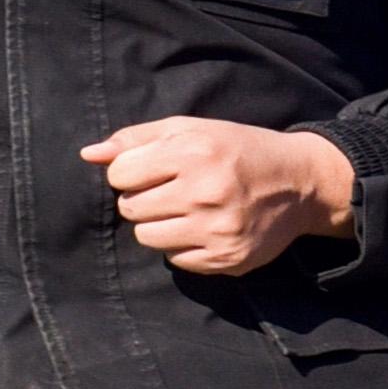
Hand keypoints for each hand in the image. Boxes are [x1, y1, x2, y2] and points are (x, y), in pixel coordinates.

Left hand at [85, 119, 355, 276]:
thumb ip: (136, 138)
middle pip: (130, 209)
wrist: (300, 182)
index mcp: (194, 152)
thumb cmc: (237, 149)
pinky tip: (205, 227)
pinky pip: (175, 260)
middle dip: (142, 199)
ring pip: (147, 238)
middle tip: (171, 190)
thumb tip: (88, 154)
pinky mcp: (227, 259)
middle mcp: (205, 192)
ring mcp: (217, 230)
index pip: (121, 174)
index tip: (152, 169)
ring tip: (186, 210)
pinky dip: (183, 245)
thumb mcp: (191, 129)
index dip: (130, 172)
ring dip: (158, 225)